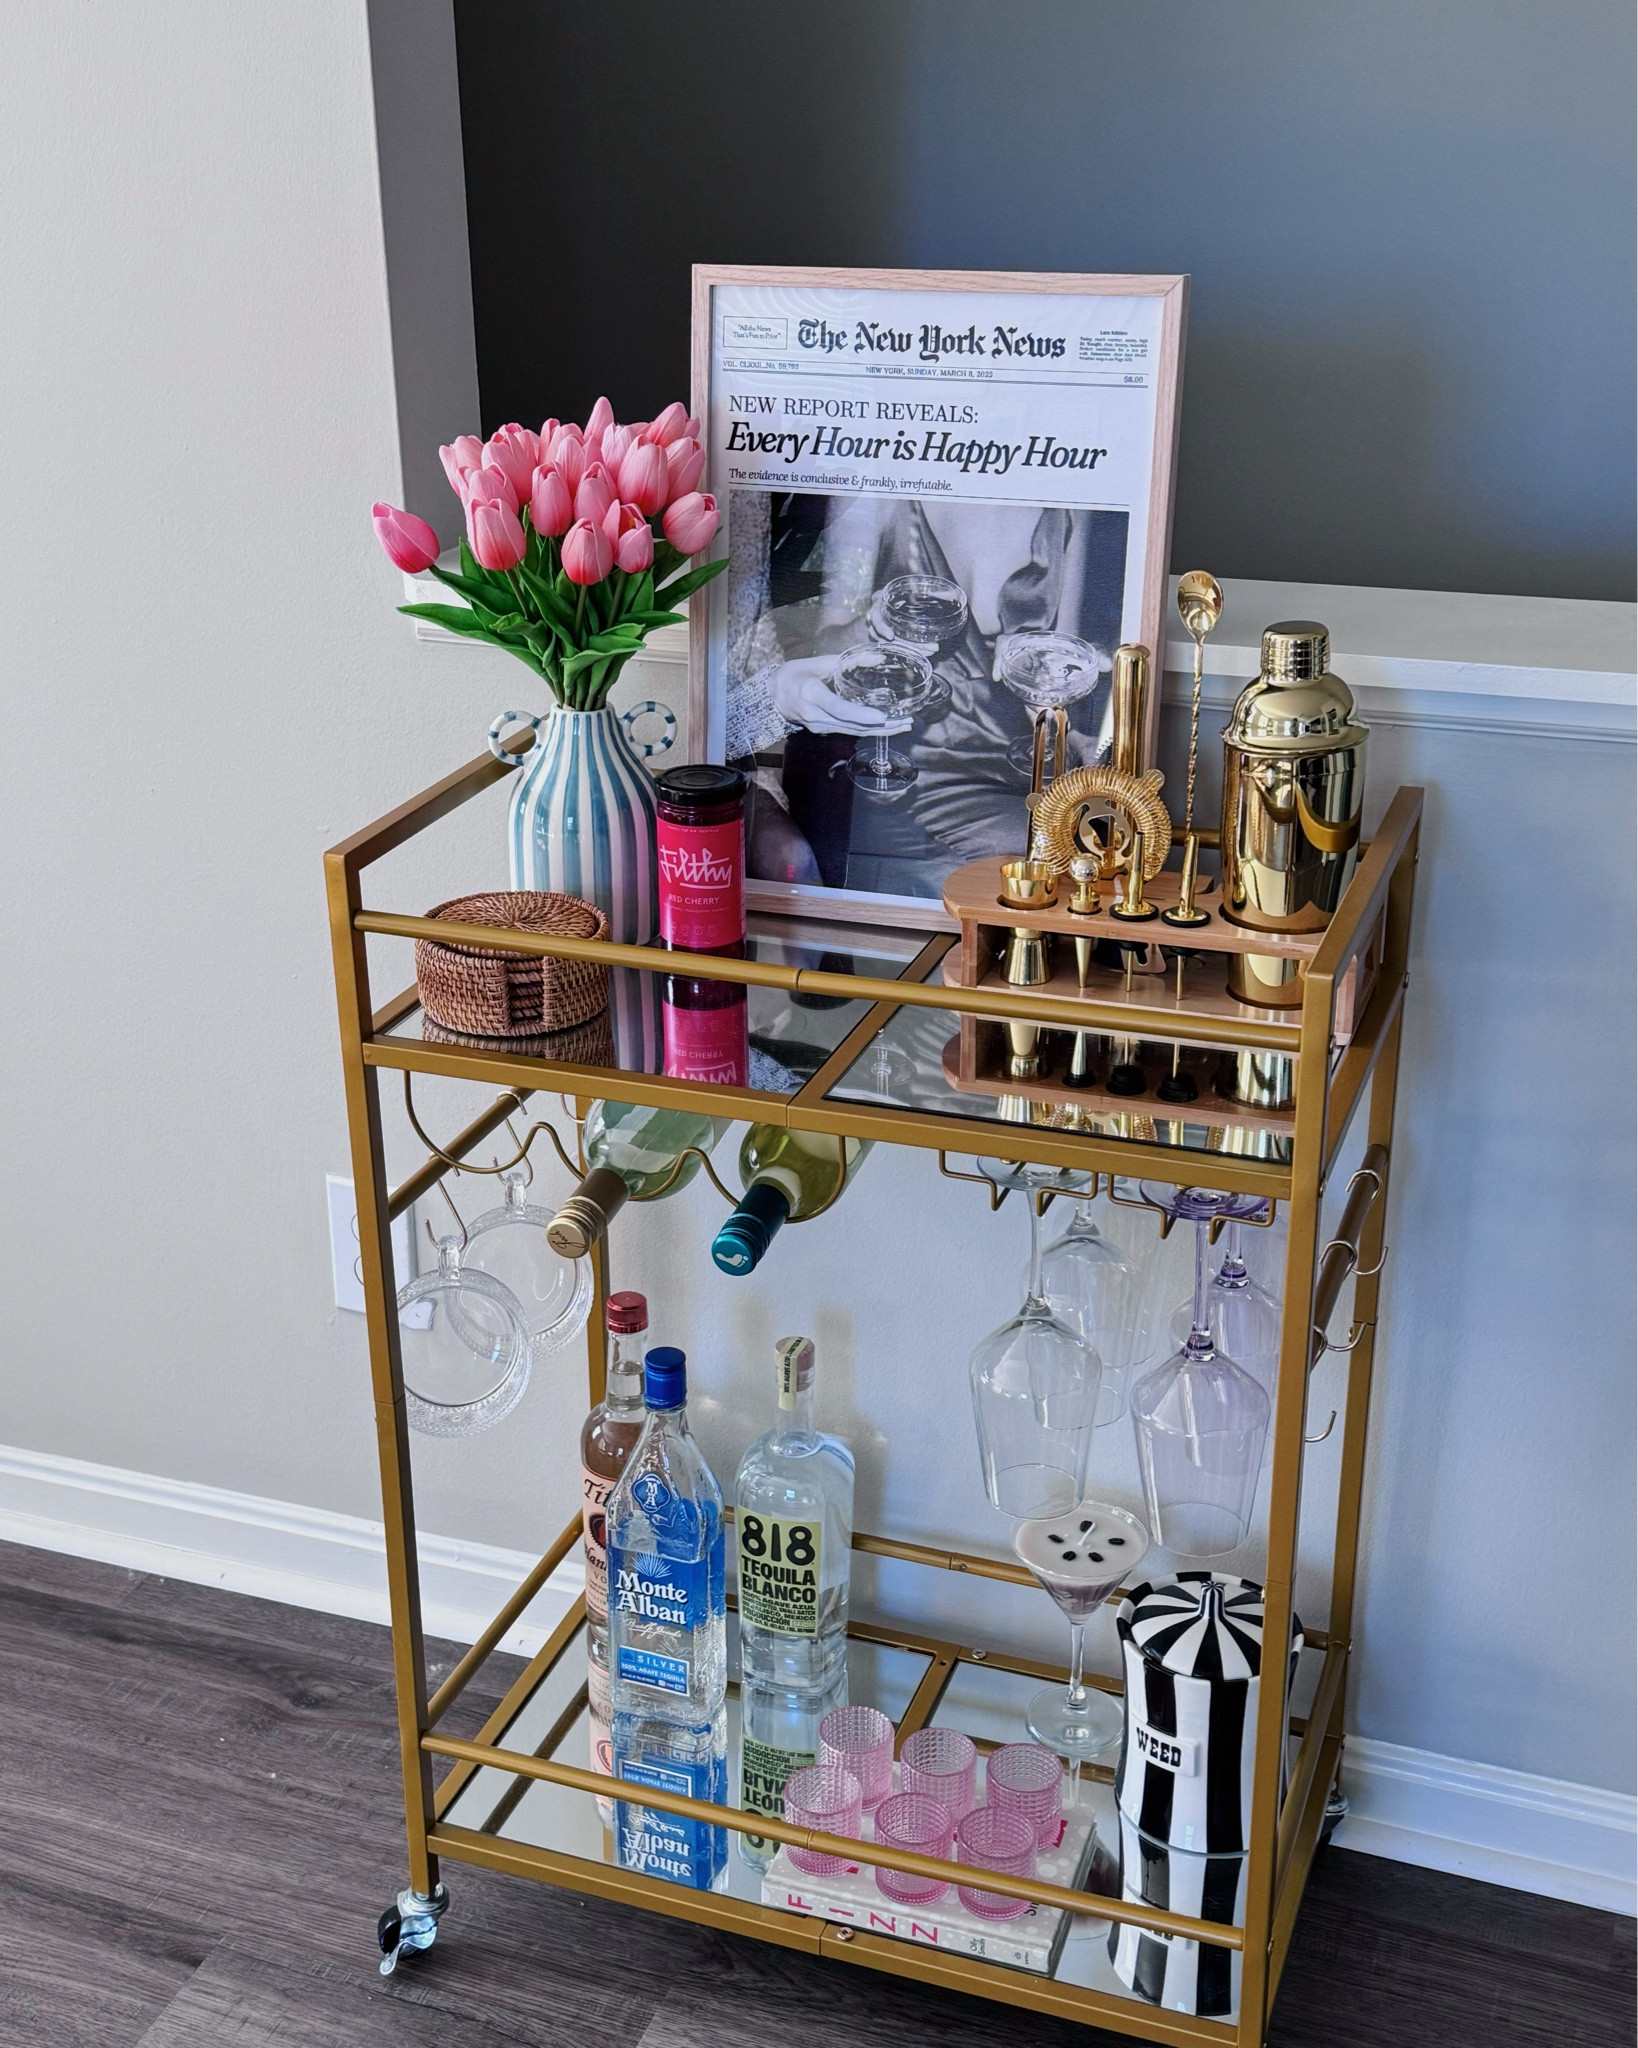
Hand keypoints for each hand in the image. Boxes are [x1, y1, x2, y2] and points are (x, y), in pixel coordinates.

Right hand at [771, 656, 911, 735]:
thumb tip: (878, 657)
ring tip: (902, 726)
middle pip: (851, 726)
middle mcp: (814, 715)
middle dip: (881, 727)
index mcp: (811, 694)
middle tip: (905, 722)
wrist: (773, 696)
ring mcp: (818, 726)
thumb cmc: (795, 674)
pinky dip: (868, 730)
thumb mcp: (819, 662)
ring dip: (879, 731)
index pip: (839, 708)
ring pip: (852, 732)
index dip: (861, 715)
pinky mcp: (822, 730)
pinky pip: (848, 732)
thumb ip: (848, 660)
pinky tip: (886, 727)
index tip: (882, 717)